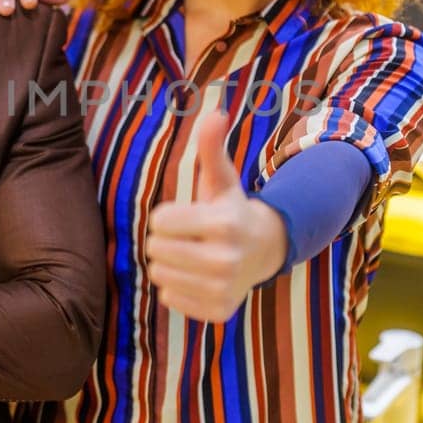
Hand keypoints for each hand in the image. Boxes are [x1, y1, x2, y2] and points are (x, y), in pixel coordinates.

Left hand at [145, 113, 288, 323]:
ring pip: (159, 274)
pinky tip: (198, 276)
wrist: (267, 251)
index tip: (186, 215)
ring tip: (192, 255)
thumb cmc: (232, 209)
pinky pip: (169, 296)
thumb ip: (212, 147)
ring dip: (168, 262)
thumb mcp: (223, 178)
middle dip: (165, 239)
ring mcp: (224, 289)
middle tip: (188, 236)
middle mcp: (227, 259)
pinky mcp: (219, 311)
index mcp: (225, 223)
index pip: (159, 221)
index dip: (166, 215)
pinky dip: (177, 286)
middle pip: (155, 249)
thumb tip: (214, 112)